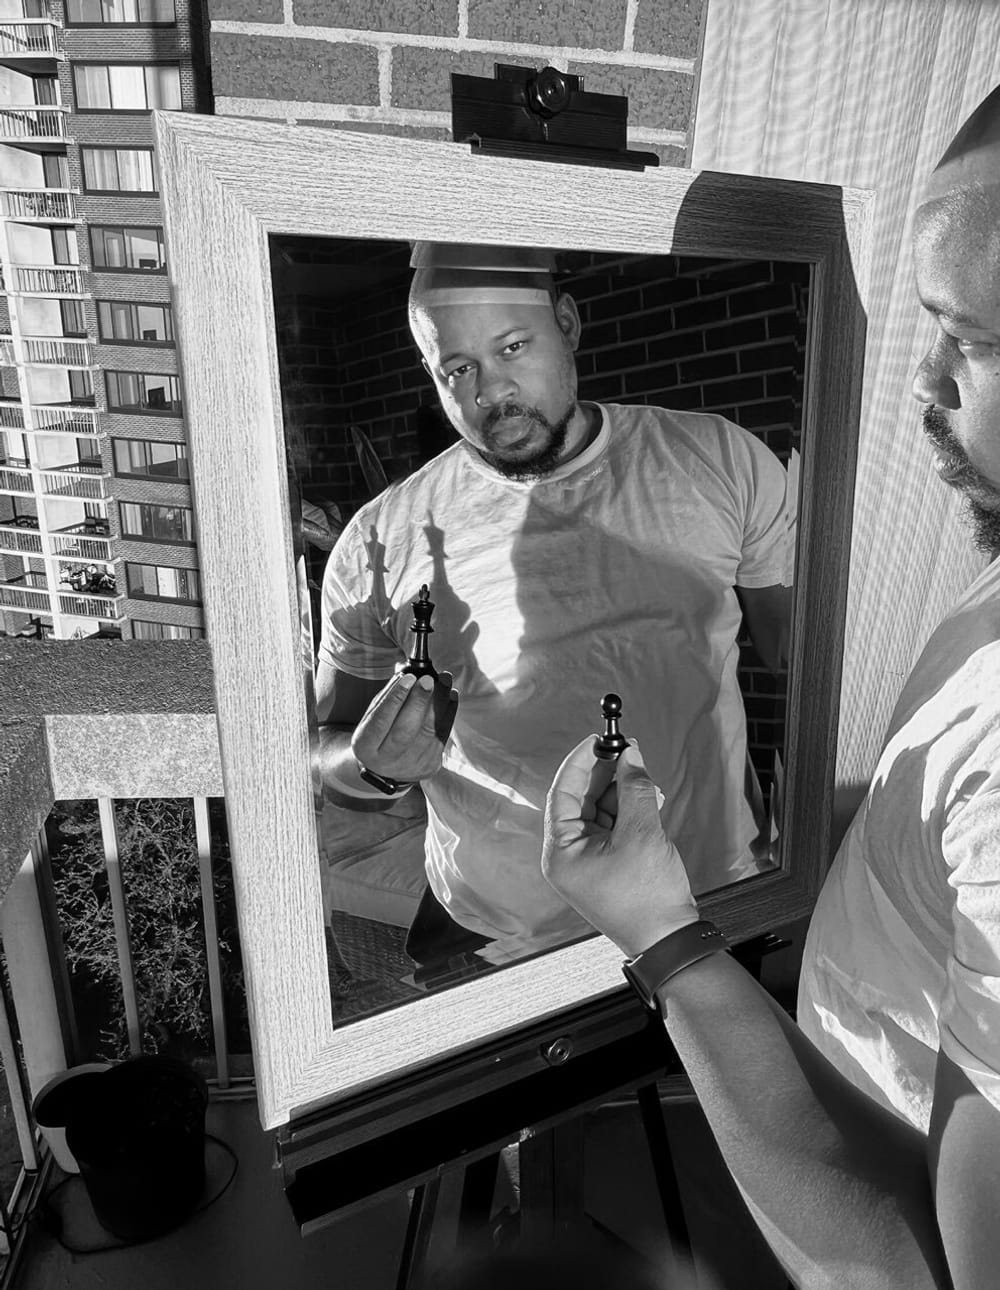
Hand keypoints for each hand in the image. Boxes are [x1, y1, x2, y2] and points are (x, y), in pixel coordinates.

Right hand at [351, 670, 458, 782]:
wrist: (387, 768)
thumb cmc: (379, 733)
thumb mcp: (373, 716)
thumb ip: (388, 697)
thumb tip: (407, 676)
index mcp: (365, 746)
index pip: (380, 721)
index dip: (394, 698)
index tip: (408, 678)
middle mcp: (387, 760)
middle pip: (405, 730)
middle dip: (419, 702)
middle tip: (429, 679)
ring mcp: (410, 765)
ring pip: (429, 732)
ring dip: (439, 703)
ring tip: (444, 680)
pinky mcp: (430, 765)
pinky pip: (442, 735)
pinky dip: (448, 712)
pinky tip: (450, 695)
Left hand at [542, 737, 698, 958]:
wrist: (669, 939)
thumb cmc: (648, 900)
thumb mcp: (642, 833)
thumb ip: (635, 789)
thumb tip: (631, 756)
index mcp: (560, 852)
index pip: (562, 792)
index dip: (581, 762)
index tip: (598, 740)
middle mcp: (568, 856)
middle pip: (581, 799)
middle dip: (606, 774)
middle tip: (626, 751)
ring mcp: (589, 860)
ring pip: (600, 809)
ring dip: (623, 791)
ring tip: (645, 781)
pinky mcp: (609, 862)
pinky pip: (614, 824)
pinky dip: (630, 809)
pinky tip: (648, 799)